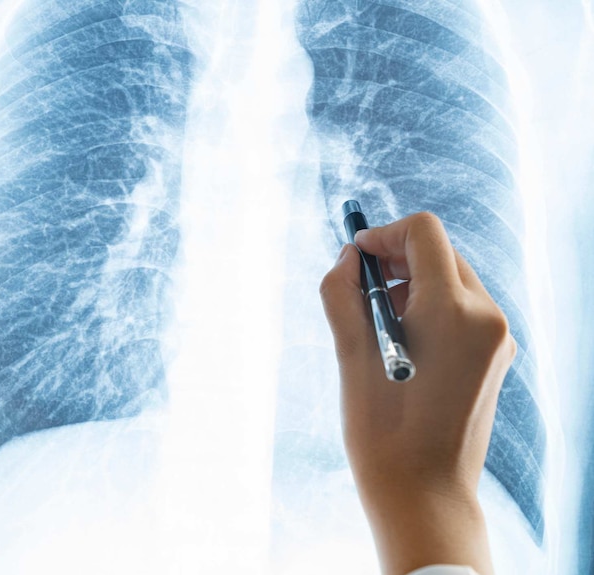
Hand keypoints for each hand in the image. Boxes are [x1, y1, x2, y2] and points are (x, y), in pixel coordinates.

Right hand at [319, 213, 515, 574]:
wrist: (424, 494)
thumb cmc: (383, 432)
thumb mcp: (350, 356)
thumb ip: (342, 295)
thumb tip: (349, 259)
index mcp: (453, 311)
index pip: (423, 233)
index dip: (383, 235)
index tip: (355, 257)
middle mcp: (486, 317)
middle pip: (440, 253)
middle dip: (396, 261)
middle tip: (359, 290)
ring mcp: (497, 338)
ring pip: (452, 279)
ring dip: (411, 286)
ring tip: (378, 326)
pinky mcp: (496, 356)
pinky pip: (463, 309)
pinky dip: (430, 308)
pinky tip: (403, 344)